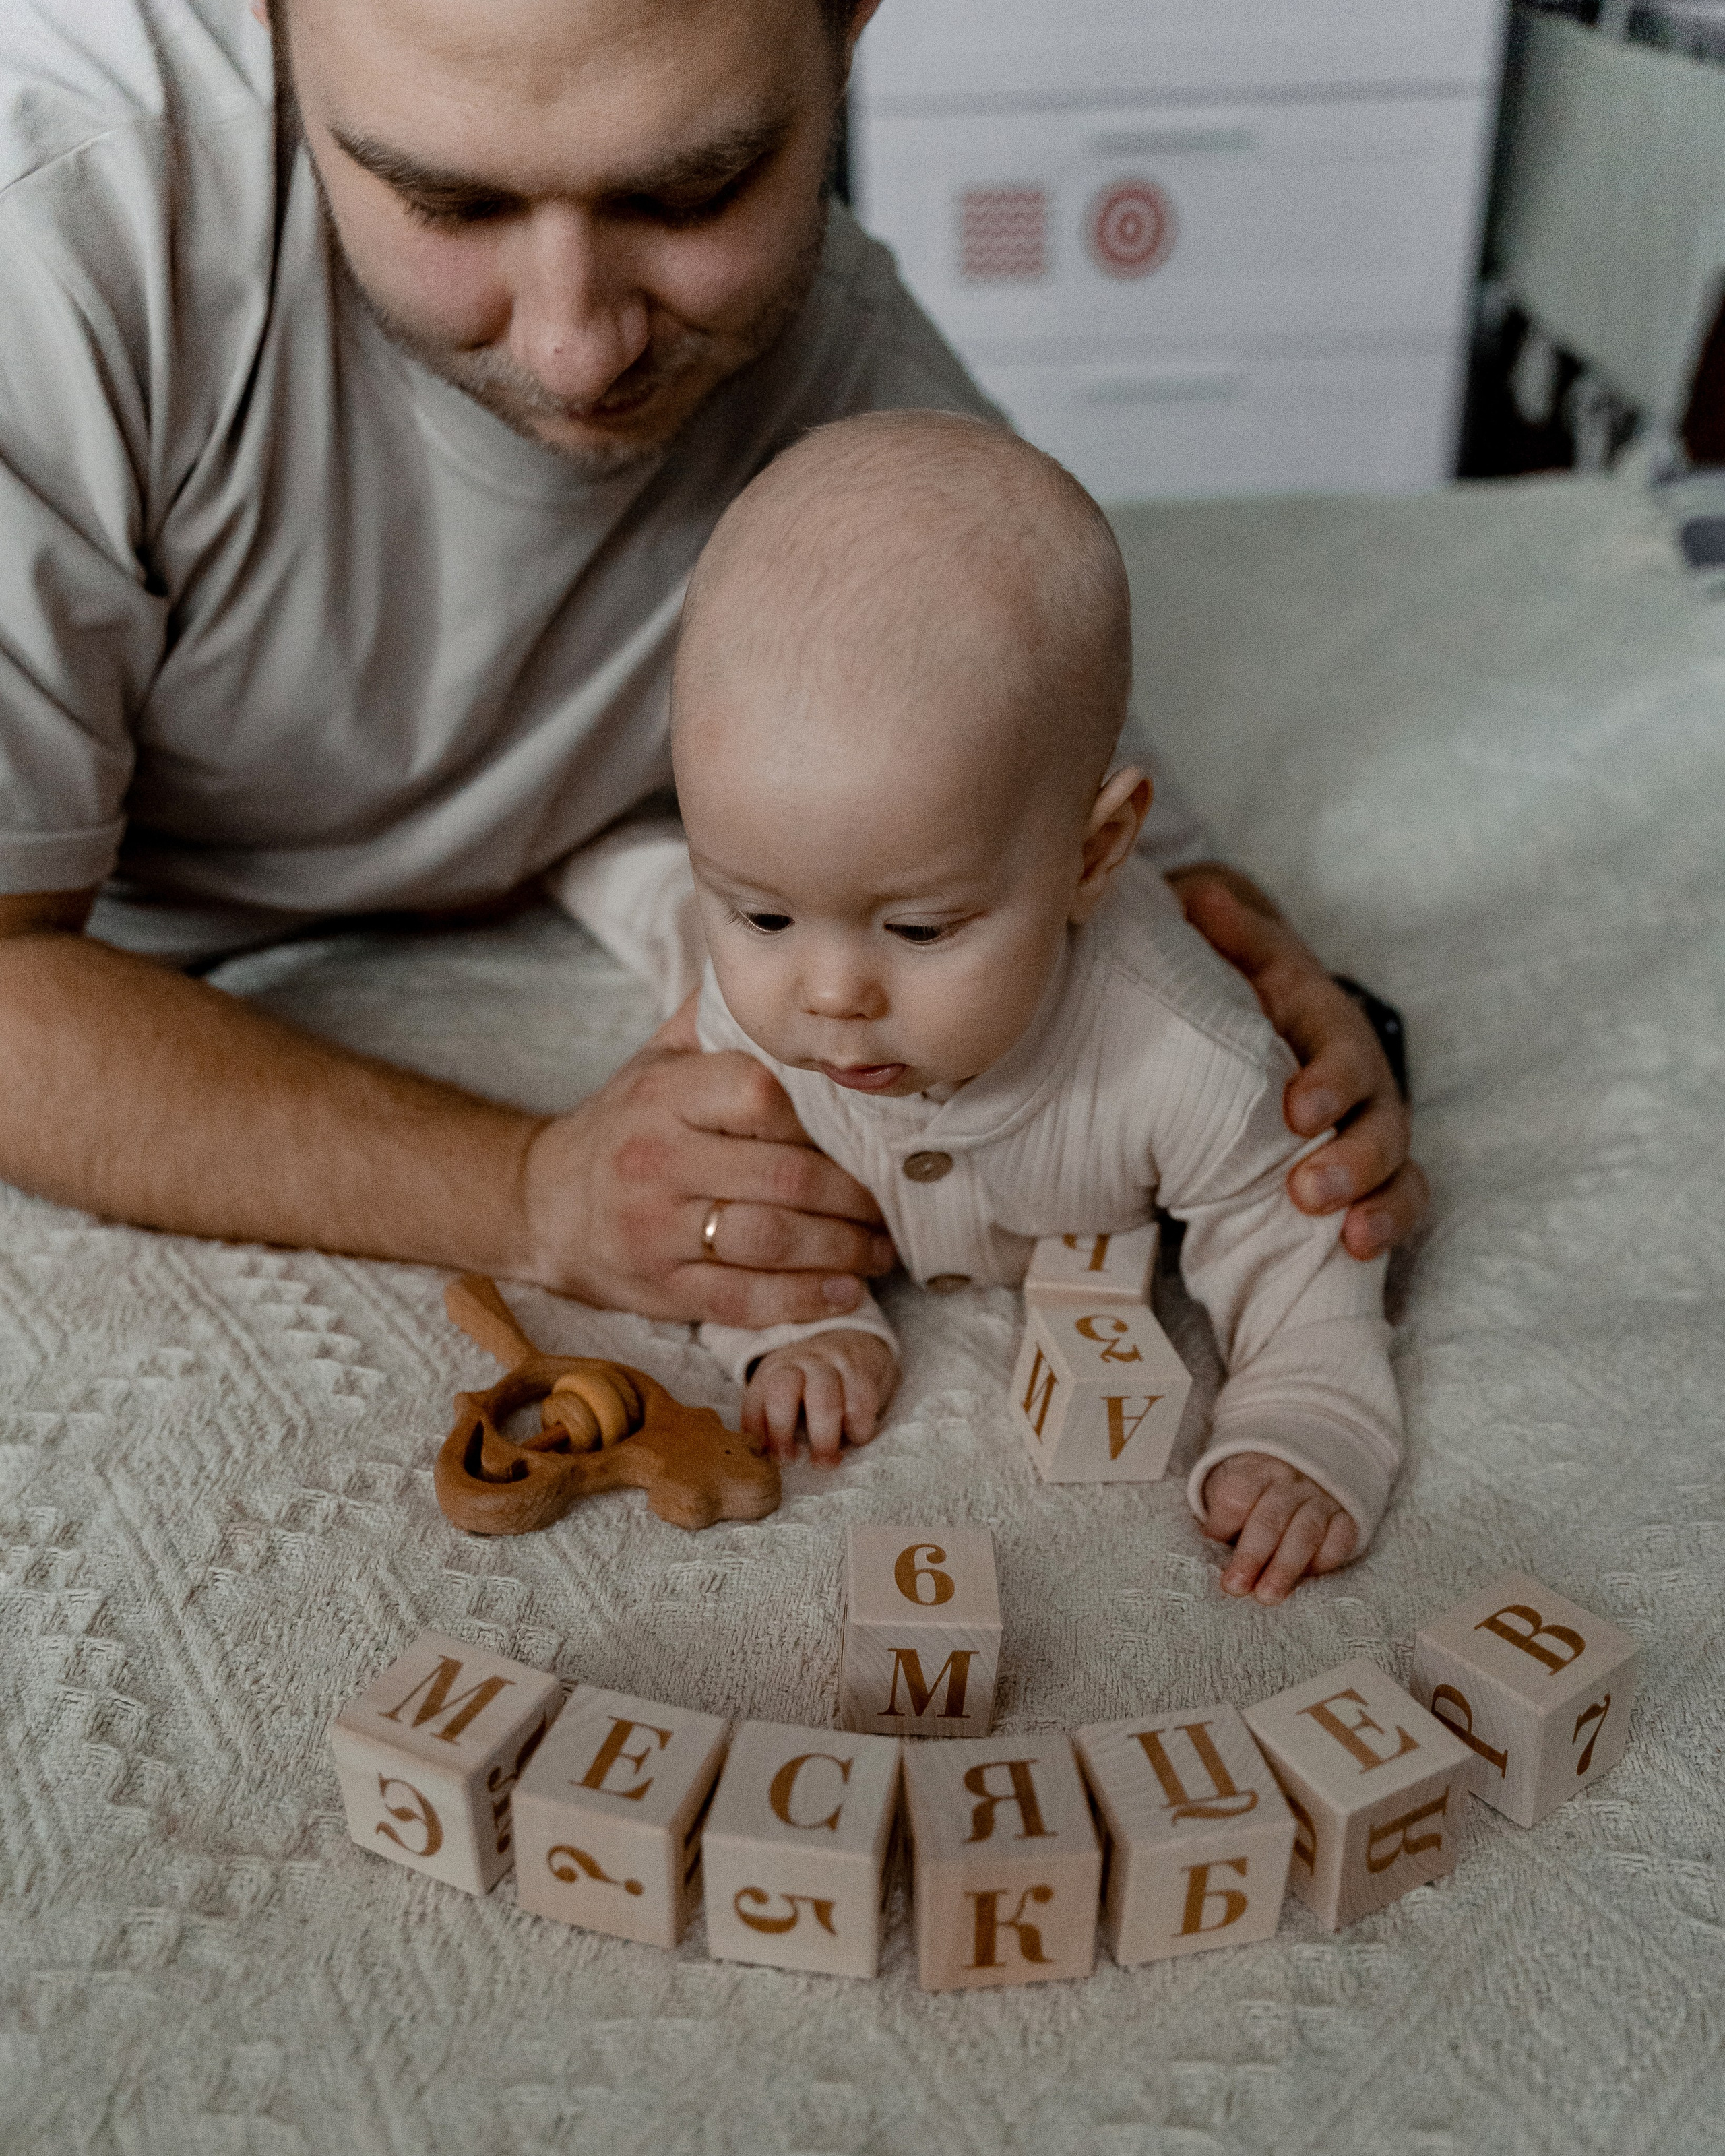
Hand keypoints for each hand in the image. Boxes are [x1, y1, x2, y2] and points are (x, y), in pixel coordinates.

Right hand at [520, 997, 894, 1321]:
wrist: (541, 1201)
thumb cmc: (624, 1122)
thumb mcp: (656, 1057)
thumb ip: (716, 1018)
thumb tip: (780, 957)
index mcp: (664, 1095)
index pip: (758, 1097)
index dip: (821, 1120)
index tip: (863, 1134)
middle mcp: (656, 1161)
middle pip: (781, 1180)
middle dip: (853, 1199)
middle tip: (890, 1205)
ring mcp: (656, 1230)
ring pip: (770, 1243)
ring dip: (841, 1251)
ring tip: (880, 1250)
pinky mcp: (659, 1288)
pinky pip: (744, 1300)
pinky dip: (804, 1301)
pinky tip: (845, 1292)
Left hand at [743, 1330, 899, 1466]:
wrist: (852, 1344)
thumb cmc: (812, 1384)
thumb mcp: (786, 1394)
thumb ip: (775, 1423)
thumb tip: (768, 1459)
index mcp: (772, 1372)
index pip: (755, 1399)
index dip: (756, 1429)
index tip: (768, 1456)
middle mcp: (798, 1363)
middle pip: (782, 1392)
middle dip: (783, 1432)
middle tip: (790, 1461)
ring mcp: (829, 1362)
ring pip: (824, 1401)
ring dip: (825, 1439)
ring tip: (830, 1460)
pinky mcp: (860, 1368)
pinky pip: (860, 1403)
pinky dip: (859, 1428)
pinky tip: (856, 1437)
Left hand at [1172, 869, 1427, 1258]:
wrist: (1281, 1014)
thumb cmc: (1254, 988)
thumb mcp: (1247, 955)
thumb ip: (1232, 934)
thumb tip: (1199, 897)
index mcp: (1331, 1027)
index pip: (1342, 1053)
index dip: (1329, 1084)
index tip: (1296, 1113)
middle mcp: (1366, 1081)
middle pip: (1380, 1122)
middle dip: (1352, 1160)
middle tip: (1307, 1194)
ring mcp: (1375, 1127)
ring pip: (1400, 1168)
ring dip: (1380, 1204)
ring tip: (1350, 1240)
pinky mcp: (1375, 1168)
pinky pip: (1399, 1200)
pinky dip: (1386, 1226)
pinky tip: (1354, 1254)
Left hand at [1200, 1453, 1356, 1603]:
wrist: (1300, 1467)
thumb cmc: (1255, 1492)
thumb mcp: (1232, 1489)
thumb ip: (1224, 1519)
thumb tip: (1214, 1556)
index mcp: (1255, 1470)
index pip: (1237, 1496)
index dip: (1222, 1523)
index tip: (1212, 1542)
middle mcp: (1290, 1481)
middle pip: (1270, 1519)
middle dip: (1251, 1557)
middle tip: (1235, 1588)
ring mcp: (1322, 1498)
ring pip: (1305, 1532)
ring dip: (1284, 1568)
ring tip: (1267, 1596)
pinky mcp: (1347, 1516)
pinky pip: (1341, 1539)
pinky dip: (1325, 1561)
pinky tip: (1308, 1578)